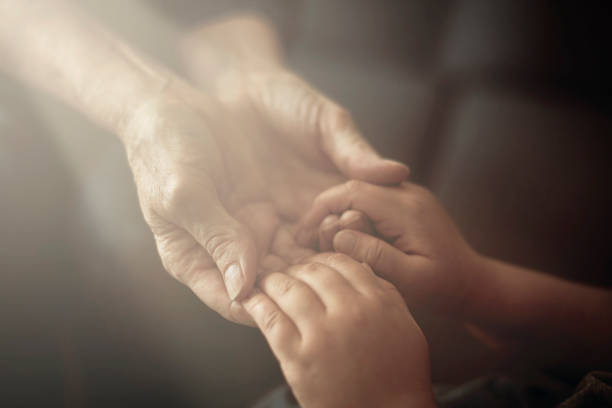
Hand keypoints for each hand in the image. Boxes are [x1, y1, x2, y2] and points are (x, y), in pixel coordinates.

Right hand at [124, 81, 407, 324]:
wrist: (175, 104)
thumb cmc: (163, 148)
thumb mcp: (184, 193)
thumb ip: (216, 237)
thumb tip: (243, 288)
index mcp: (193, 260)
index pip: (235, 302)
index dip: (271, 306)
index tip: (306, 301)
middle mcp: (225, 252)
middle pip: (270, 286)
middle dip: (304, 285)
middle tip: (340, 279)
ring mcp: (249, 229)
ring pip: (291, 260)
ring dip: (318, 260)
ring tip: (350, 255)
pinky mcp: (268, 206)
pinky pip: (300, 228)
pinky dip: (322, 231)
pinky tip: (346, 225)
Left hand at [242, 253, 435, 407]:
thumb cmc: (400, 375)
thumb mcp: (405, 326)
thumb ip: (386, 293)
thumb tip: (359, 265)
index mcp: (377, 302)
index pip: (341, 263)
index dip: (321, 259)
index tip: (312, 265)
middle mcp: (349, 312)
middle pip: (312, 272)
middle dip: (295, 267)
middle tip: (286, 270)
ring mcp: (322, 335)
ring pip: (289, 290)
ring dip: (273, 281)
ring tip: (266, 281)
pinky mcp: (298, 359)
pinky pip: (271, 321)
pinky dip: (257, 305)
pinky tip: (250, 299)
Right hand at [297, 181, 479, 315]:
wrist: (475, 284)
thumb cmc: (445, 288)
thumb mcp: (410, 279)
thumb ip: (374, 255)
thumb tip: (338, 237)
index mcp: (406, 208)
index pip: (353, 192)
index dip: (321, 208)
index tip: (301, 232)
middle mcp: (408, 193)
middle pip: (353, 187)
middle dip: (326, 210)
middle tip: (306, 240)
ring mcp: (409, 196)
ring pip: (360, 192)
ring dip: (338, 213)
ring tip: (320, 242)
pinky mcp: (408, 205)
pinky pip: (372, 201)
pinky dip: (352, 216)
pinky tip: (342, 240)